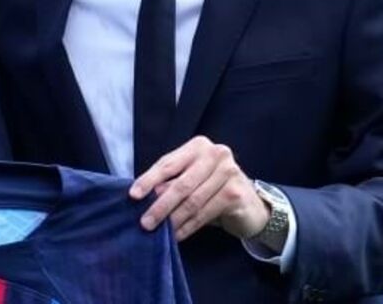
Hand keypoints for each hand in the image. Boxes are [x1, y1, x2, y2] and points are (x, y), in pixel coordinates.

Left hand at [129, 135, 267, 241]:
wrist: (249, 204)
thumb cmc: (212, 188)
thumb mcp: (189, 181)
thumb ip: (171, 183)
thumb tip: (147, 196)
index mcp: (198, 145)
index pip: (168, 163)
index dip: (149, 180)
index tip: (133, 195)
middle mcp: (216, 154)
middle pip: (181, 183)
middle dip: (160, 205)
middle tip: (145, 222)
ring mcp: (229, 172)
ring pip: (193, 201)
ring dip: (174, 219)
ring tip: (160, 232)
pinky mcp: (236, 193)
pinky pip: (205, 213)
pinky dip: (189, 226)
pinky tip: (178, 235)